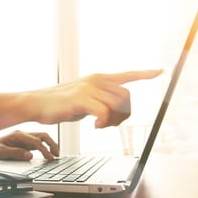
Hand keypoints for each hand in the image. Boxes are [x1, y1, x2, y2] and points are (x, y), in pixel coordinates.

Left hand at [0, 130, 58, 161]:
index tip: (50, 158)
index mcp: (17, 135)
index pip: (35, 141)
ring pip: (41, 138)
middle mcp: (22, 135)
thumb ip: (15, 153)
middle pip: (42, 136)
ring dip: (50, 145)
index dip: (44, 150)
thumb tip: (29, 156)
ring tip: (55, 155)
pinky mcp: (24, 143)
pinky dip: (45, 148)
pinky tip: (48, 155)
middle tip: (57, 155)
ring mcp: (24, 139)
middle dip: (51, 144)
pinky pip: (38, 143)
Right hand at [30, 69, 161, 127]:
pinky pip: (104, 113)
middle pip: (126, 97)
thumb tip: (111, 110)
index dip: (145, 74)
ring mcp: (89, 88)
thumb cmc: (59, 104)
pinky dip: (104, 123)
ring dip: (113, 121)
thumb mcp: (83, 99)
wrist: (37, 104)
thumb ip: (98, 100)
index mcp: (98, 78)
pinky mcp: (82, 99)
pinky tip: (94, 126)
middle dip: (124, 114)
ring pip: (118, 105)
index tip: (160, 71)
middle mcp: (96, 80)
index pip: (127, 75)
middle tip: (110, 125)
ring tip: (100, 125)